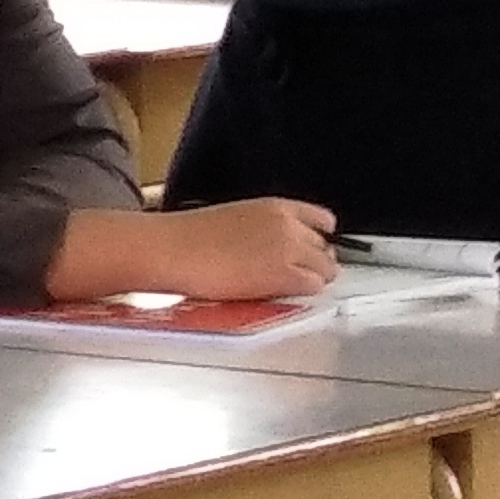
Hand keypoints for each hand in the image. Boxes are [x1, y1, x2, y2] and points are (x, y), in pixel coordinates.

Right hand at [56, 196, 336, 303]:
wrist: (172, 248)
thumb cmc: (189, 236)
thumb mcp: (234, 218)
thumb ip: (264, 227)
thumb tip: (277, 246)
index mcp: (275, 206)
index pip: (323, 219)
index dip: (319, 238)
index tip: (311, 250)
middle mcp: (289, 224)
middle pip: (326, 248)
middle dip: (314, 262)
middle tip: (291, 274)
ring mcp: (290, 249)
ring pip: (326, 269)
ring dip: (310, 279)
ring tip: (283, 286)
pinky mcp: (285, 275)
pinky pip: (314, 286)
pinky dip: (302, 292)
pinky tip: (278, 293)